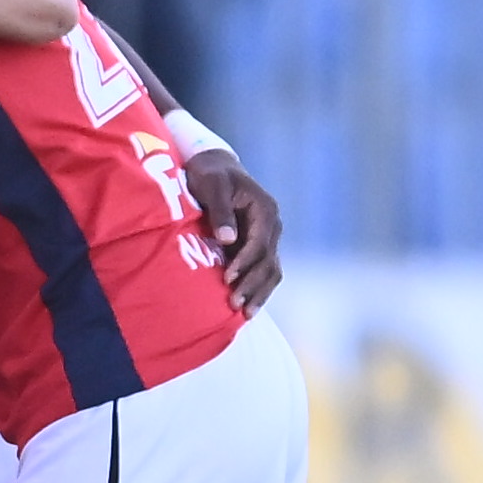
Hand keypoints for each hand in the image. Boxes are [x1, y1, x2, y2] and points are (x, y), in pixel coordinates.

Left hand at [188, 149, 282, 311]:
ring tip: (245, 314)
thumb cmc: (210, 175)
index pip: (259, 243)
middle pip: (268, 261)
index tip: (227, 279)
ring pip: (270, 270)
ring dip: (259, 292)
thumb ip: (220, 211)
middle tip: (234, 305)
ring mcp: (268, 237)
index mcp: (264, 210)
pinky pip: (264, 271)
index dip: (244, 263)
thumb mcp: (212, 186)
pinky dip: (258, 288)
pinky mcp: (258, 246)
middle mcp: (272, 226)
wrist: (214, 168)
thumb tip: (228, 239)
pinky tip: (248, 307)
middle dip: (252, 285)